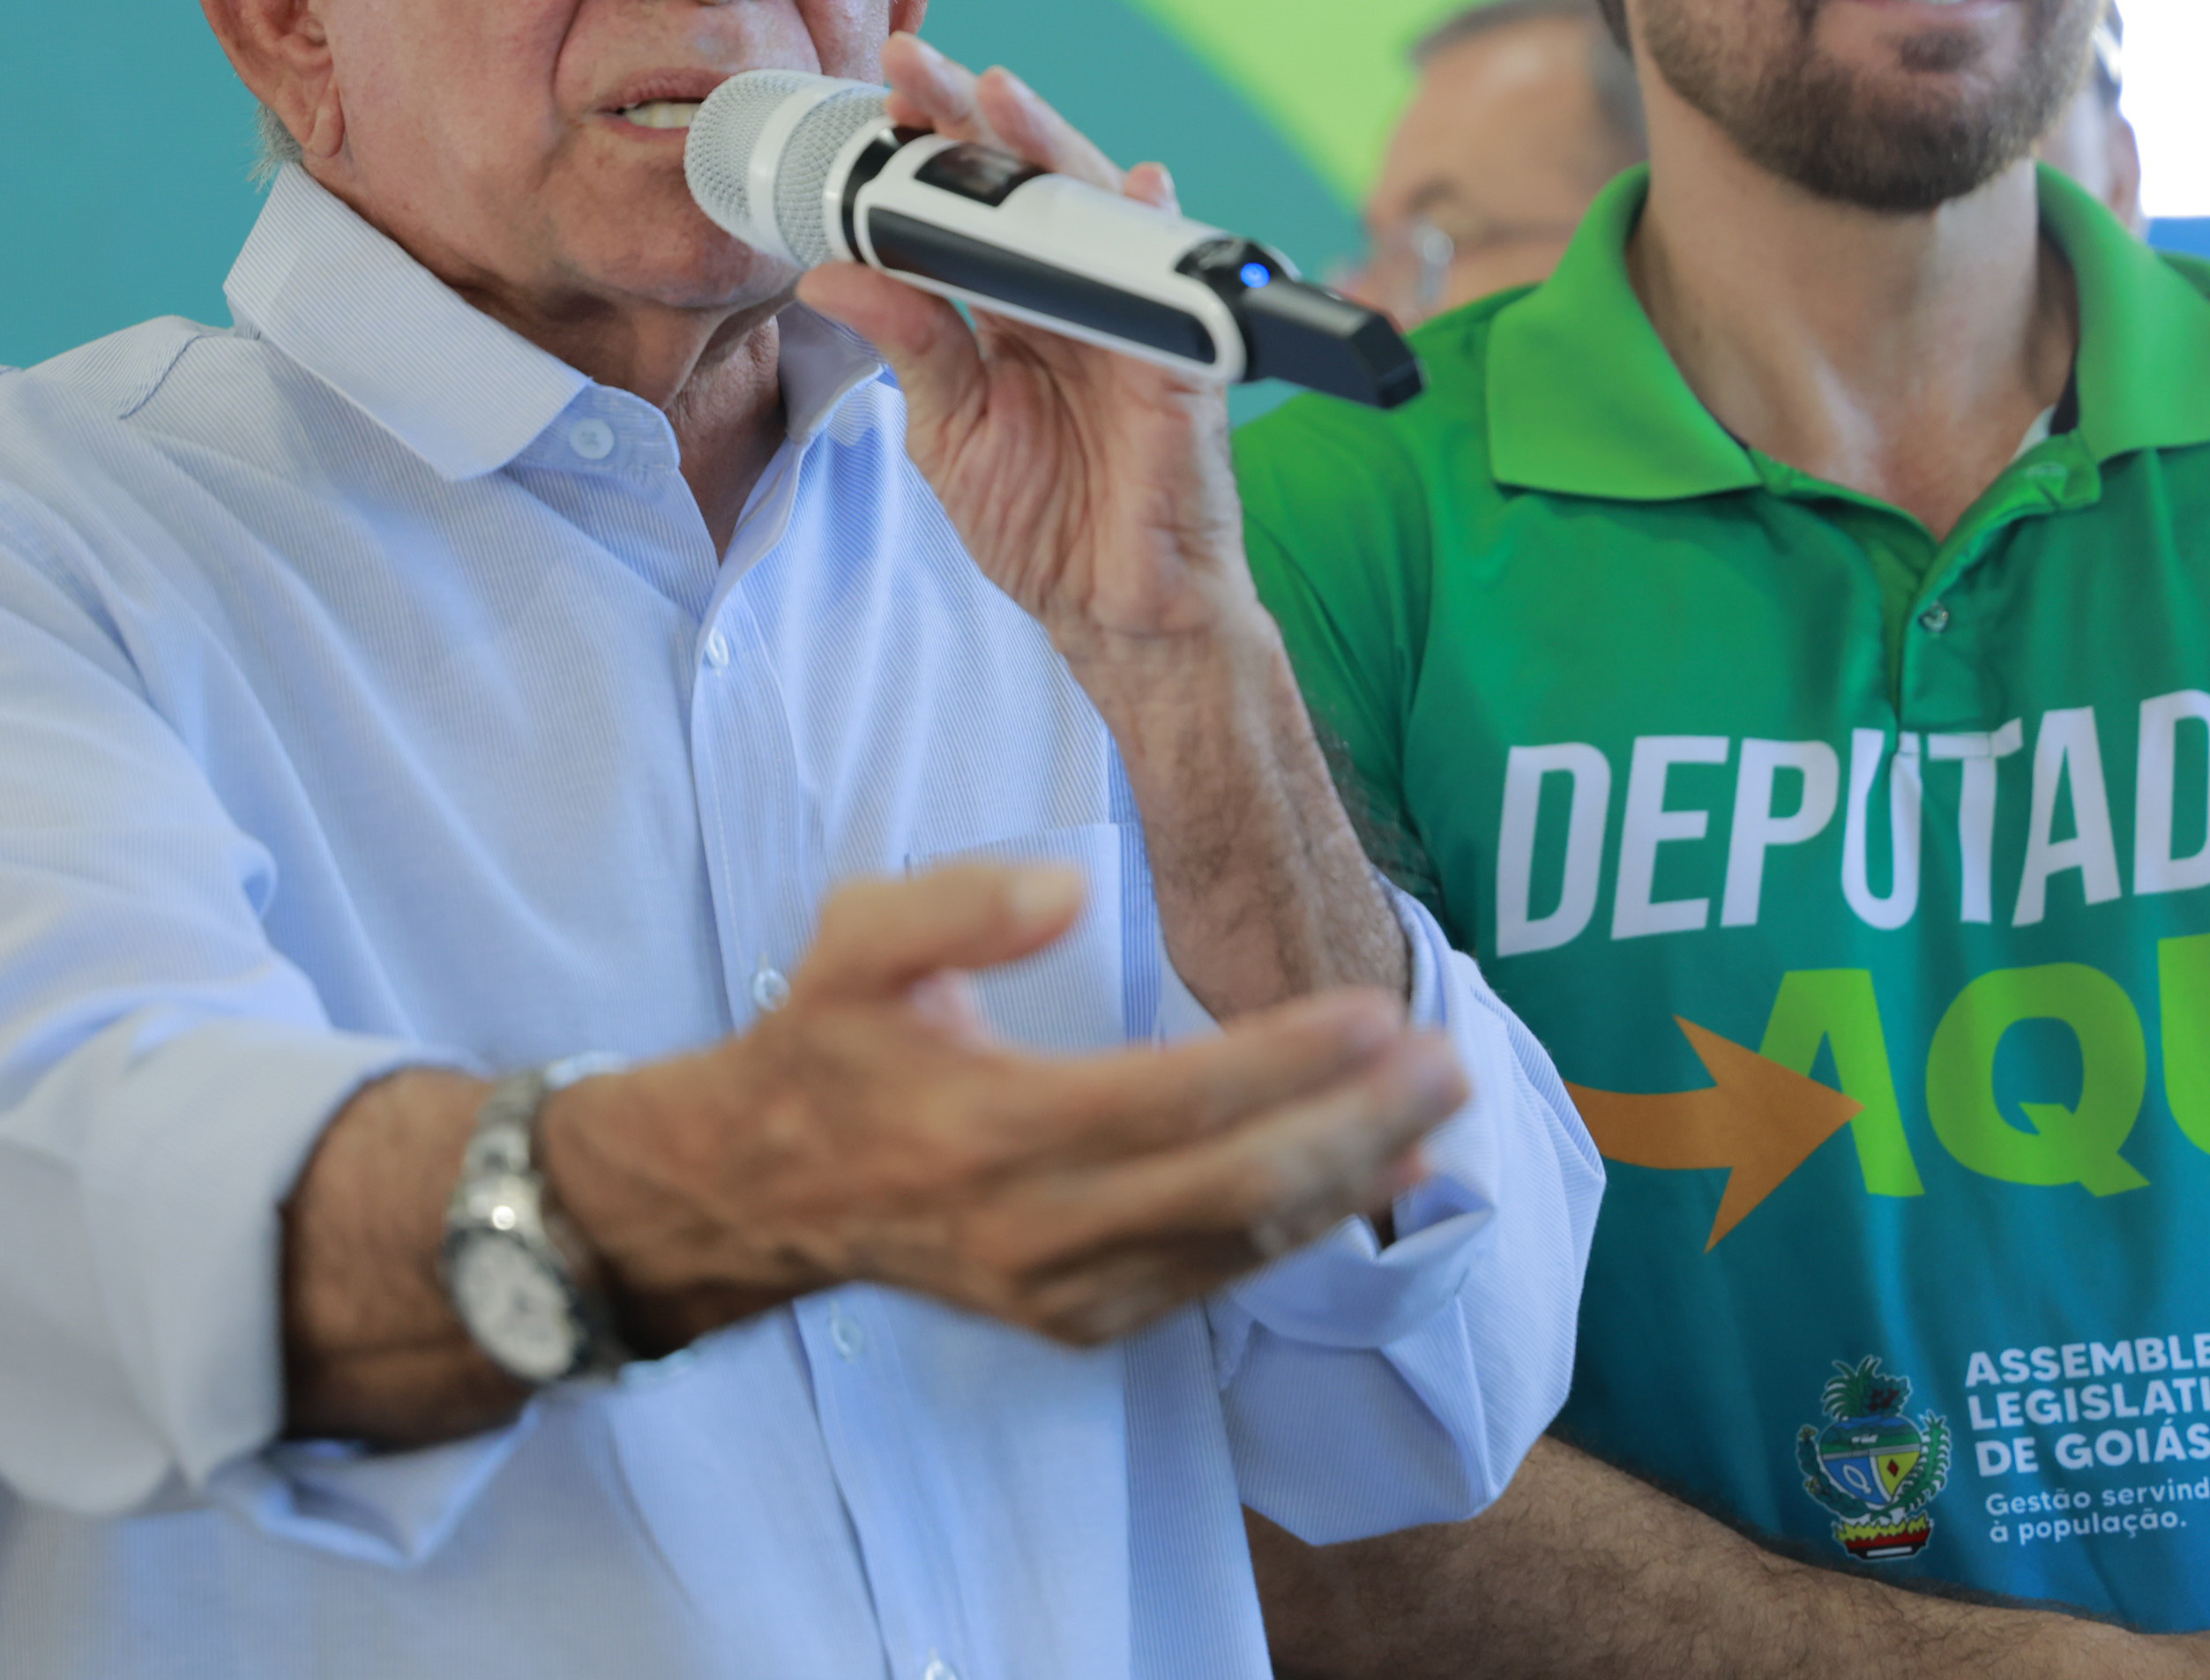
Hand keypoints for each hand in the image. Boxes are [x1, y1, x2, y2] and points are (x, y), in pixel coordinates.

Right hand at [542, 859, 1465, 1348]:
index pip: (1172, 1099)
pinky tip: (1369, 1178)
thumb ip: (958, 905)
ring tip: (1438, 1110)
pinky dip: (1303, 1230)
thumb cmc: (827, 1046)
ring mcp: (1061, 1291)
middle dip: (1356, 1128)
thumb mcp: (857, 941)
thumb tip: (1071, 888)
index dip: (1284, 1061)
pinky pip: (1214, 1281)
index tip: (1373, 1011)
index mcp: (986, 1128)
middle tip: (1448, 1061)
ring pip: (1240, 1248)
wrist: (761, 1191)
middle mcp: (1034, 1230)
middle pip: (1236, 1192)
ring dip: (1352, 1179)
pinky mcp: (1079, 1322)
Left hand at [793, 33, 1253, 665]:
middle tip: (920, 64)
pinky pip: (1172, 291)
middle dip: (978, 119)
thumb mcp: (952, 430)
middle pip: (1031, 188)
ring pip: (1096, 214)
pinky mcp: (1179, 367)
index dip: (930, 150)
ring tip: (1003, 97)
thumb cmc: (1043, 521)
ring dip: (1055, 151)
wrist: (1115, 613)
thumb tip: (829, 277)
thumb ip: (911, 346)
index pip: (971, 209)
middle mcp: (1076, 299)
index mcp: (1016, 309)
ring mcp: (1132, 323)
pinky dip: (1159, 236)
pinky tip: (1138, 187)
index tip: (881, 96)